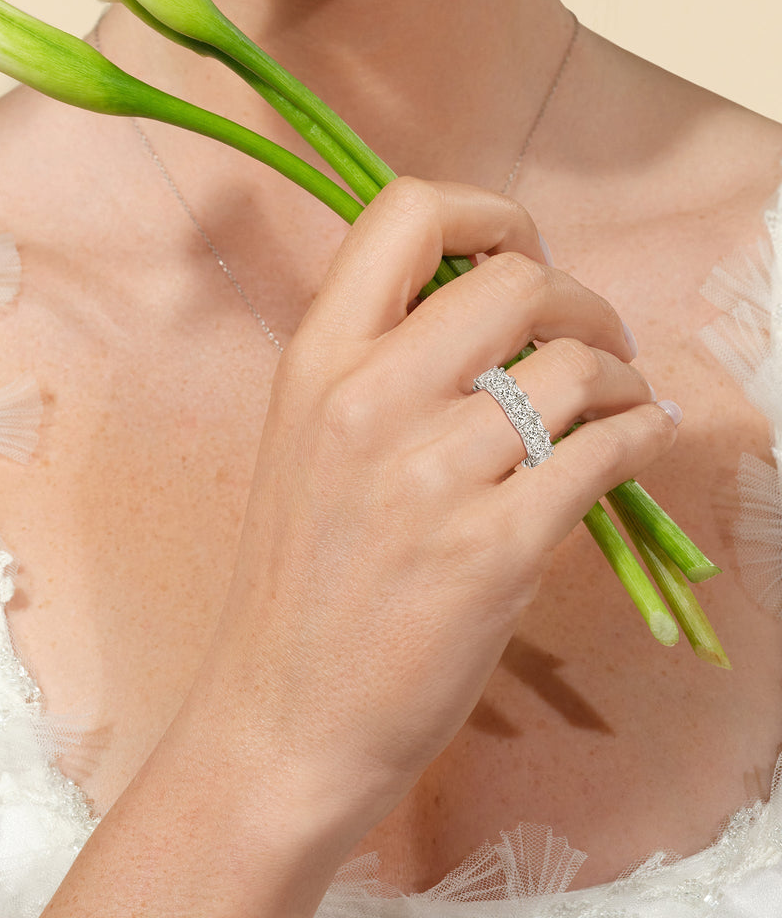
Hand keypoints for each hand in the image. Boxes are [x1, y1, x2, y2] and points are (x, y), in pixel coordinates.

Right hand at [181, 178, 674, 843]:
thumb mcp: (307, 443)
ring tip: (623, 401)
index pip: (406, 214)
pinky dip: (641, 435)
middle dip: (580, 300)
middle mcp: (368, 399)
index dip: (485, 209)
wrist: (284, 715)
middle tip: (593, 341)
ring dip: (623, 377)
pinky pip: (606, 450)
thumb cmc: (297, 580)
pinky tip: (637, 442)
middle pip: (518, 280)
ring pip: (577, 369)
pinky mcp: (495, 548)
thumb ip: (382, 364)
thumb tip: (495, 305)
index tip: (519, 247)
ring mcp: (432, 474)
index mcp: (315, 363)